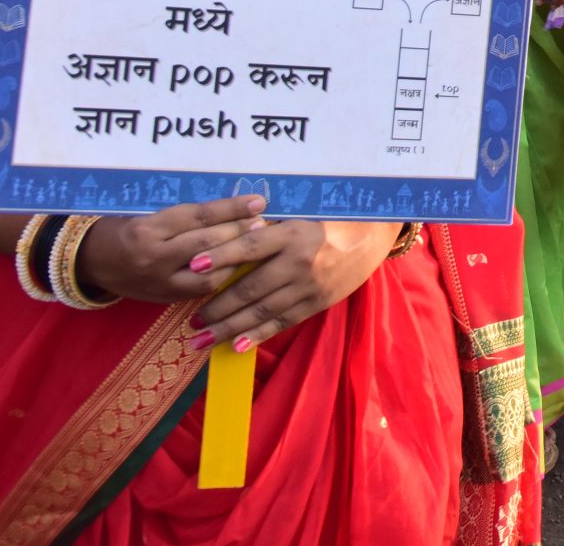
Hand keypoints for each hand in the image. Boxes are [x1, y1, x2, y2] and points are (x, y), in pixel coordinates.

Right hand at [72, 195, 270, 303]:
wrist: (94, 262)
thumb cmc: (127, 228)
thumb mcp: (150, 215)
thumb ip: (188, 216)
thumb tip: (234, 209)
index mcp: (149, 229)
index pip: (198, 218)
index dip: (230, 210)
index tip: (257, 202)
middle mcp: (154, 257)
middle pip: (206, 245)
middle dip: (239, 233)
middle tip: (263, 223)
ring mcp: (160, 283)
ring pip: (208, 274)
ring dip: (237, 259)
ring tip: (258, 246)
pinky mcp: (165, 300)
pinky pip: (202, 291)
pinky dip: (223, 278)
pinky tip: (240, 267)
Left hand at [185, 218, 402, 350]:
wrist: (372, 235)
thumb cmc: (328, 220)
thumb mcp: (298, 216)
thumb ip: (267, 230)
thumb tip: (224, 240)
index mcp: (292, 232)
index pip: (250, 245)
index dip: (221, 256)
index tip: (193, 266)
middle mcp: (300, 261)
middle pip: (251, 288)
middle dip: (217, 309)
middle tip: (190, 323)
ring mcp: (309, 286)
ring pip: (263, 311)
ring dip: (230, 328)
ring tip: (202, 340)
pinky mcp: (318, 302)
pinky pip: (283, 321)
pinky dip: (259, 335)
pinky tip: (237, 346)